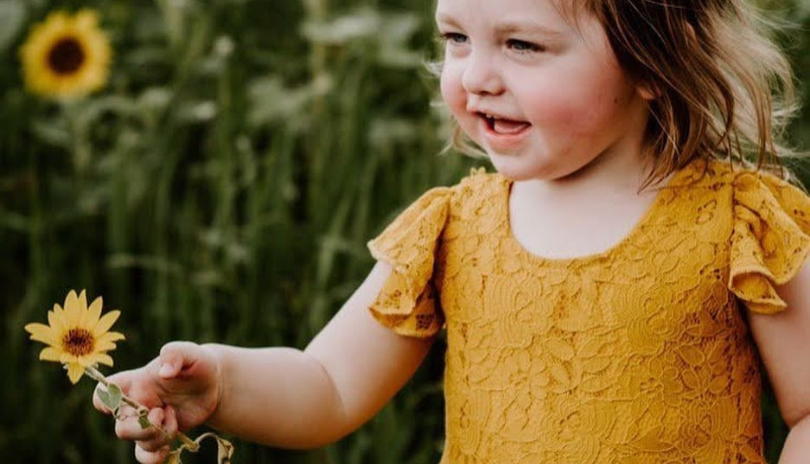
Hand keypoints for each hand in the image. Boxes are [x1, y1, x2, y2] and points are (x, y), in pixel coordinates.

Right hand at [93, 341, 221, 463]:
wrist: (212, 385)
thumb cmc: (196, 364)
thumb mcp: (190, 353)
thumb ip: (176, 354)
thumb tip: (164, 372)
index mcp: (136, 382)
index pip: (104, 392)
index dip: (104, 400)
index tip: (123, 399)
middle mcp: (136, 405)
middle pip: (121, 429)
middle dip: (143, 427)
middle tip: (163, 412)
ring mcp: (146, 423)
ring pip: (137, 443)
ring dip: (158, 437)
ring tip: (174, 418)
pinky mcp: (159, 436)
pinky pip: (145, 456)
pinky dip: (155, 457)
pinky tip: (169, 445)